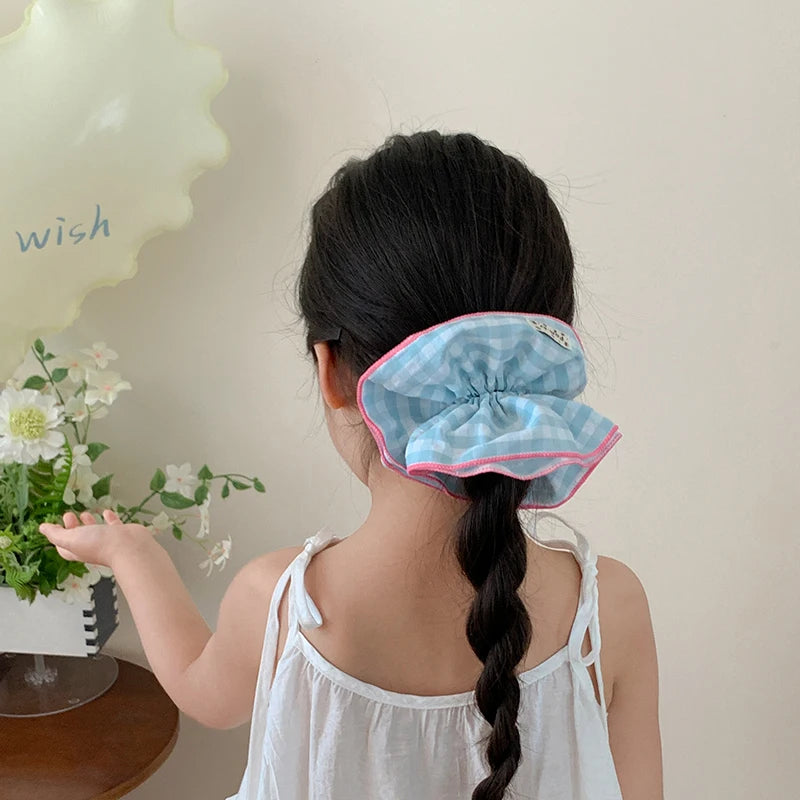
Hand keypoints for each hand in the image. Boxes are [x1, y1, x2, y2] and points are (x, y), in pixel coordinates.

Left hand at [39, 509, 155, 570]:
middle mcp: (92, 546)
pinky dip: (109, 517)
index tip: (53, 525)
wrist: (129, 547)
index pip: (63, 545)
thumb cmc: (101, 545)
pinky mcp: (121, 533)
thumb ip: (56, 534)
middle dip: (72, 526)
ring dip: (89, 521)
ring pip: (95, 530)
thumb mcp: (71, 539)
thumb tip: (42, 529)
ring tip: (85, 513)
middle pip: (78, 536)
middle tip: (68, 515)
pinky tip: (107, 512)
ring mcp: (107, 539)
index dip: (57, 536)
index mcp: (78, 550)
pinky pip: (113, 524)